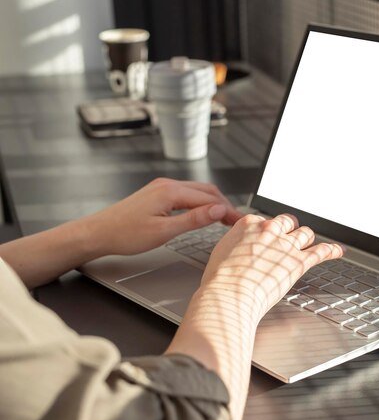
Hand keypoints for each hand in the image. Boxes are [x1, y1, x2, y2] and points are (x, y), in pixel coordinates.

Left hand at [82, 178, 242, 256]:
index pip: (209, 199)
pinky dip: (200, 203)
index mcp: (170, 191)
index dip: (228, 211)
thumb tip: (218, 210)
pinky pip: (186, 195)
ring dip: (213, 203)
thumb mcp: (164, 231)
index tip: (240, 222)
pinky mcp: (157, 195)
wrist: (98, 233)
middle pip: (206, 191)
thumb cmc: (125, 234)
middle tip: (236, 221)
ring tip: (224, 219)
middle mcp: (167, 185)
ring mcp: (161, 188)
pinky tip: (204, 214)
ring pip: (197, 192)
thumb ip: (194, 219)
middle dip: (224, 205)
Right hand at [199, 213, 343, 319]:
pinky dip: (332, 250)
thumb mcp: (221, 252)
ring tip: (310, 244)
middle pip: (288, 223)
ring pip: (304, 234)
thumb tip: (240, 249)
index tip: (268, 238)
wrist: (229, 296)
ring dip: (307, 239)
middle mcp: (269, 231)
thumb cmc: (220, 281)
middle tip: (290, 238)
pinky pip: (321, 252)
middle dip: (290, 230)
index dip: (267, 232)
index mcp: (248, 224)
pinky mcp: (298, 262)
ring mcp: (285, 246)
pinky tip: (338, 251)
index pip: (264, 221)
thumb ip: (236, 245)